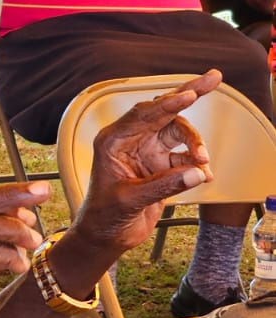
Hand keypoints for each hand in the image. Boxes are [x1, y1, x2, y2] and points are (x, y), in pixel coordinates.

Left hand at [76, 71, 216, 253]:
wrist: (105, 238)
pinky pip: (185, 158)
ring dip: (195, 145)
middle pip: (165, 111)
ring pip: (178, 134)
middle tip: (214, 79)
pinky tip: (204, 176)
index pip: (144, 114)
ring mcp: (147, 151)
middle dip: (190, 94)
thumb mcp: (130, 200)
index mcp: (114, 140)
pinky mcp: (160, 166)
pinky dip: (197, 166)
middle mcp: (131, 140)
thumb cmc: (104, 216)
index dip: (169, 103)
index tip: (191, 94)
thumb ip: (164, 186)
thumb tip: (198, 173)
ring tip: (204, 162)